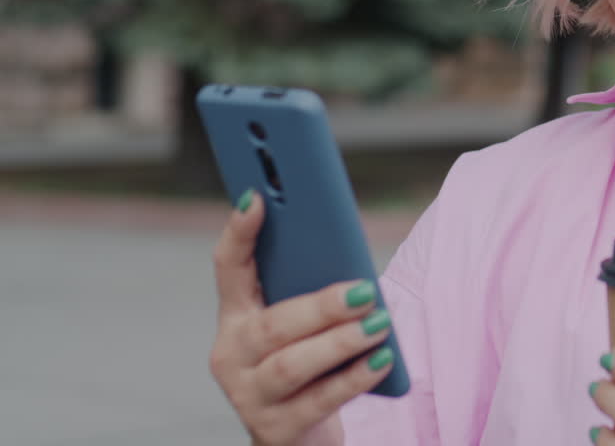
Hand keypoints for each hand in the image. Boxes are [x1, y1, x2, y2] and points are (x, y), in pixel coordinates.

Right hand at [208, 189, 392, 445]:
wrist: (299, 434)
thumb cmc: (311, 365)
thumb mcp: (305, 326)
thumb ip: (312, 292)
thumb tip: (354, 268)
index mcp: (236, 317)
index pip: (228, 268)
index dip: (239, 233)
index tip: (256, 197)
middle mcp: (232, 355)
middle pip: (272, 324)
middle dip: (321, 306)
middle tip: (364, 292)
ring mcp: (249, 395)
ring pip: (290, 365)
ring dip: (339, 342)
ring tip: (380, 325)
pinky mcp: (276, 428)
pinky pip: (319, 400)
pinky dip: (353, 378)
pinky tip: (381, 361)